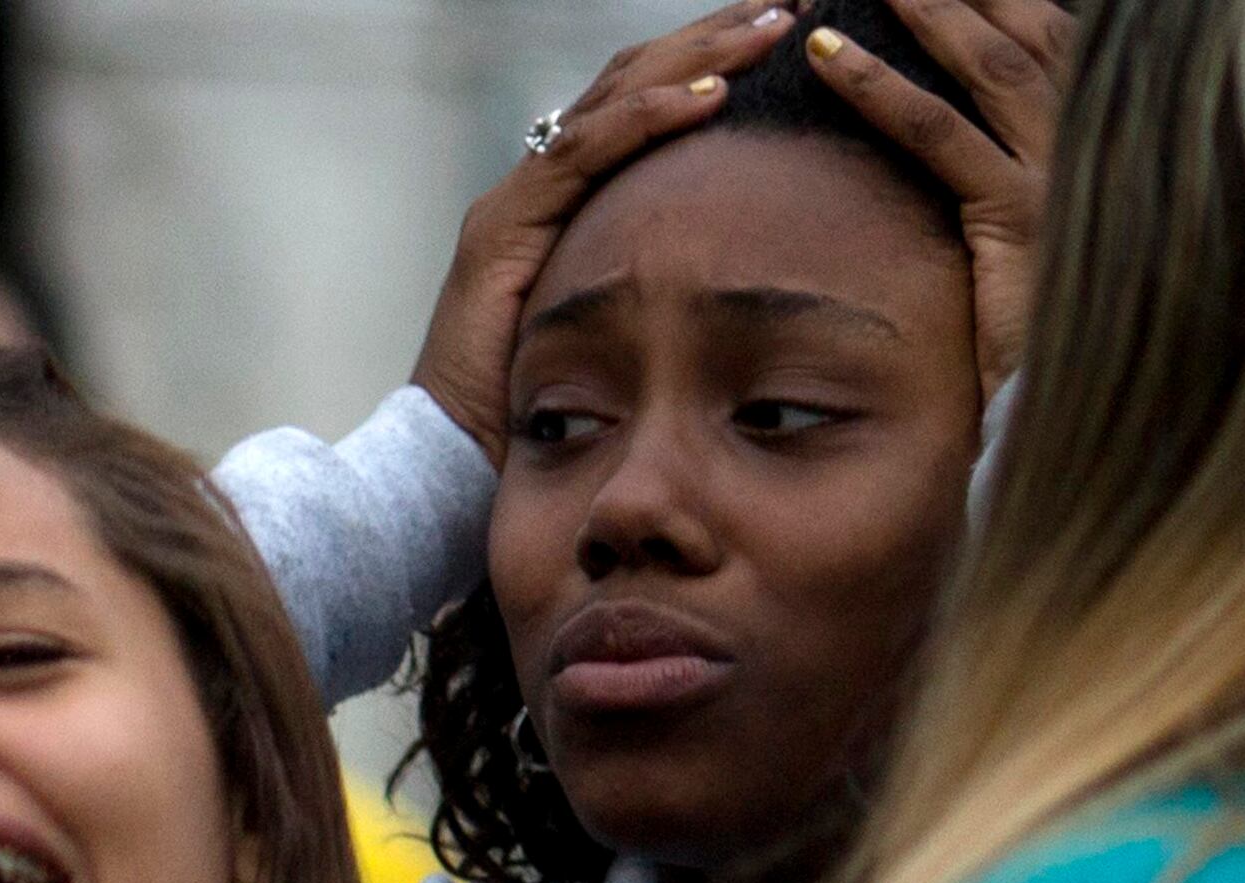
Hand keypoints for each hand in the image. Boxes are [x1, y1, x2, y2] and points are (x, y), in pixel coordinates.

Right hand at [413, 1, 794, 453]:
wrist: (448, 476)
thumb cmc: (543, 423)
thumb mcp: (632, 334)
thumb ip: (675, 285)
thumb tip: (766, 269)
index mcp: (574, 200)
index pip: (651, 99)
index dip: (720, 56)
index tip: (796, 25)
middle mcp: (541, 186)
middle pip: (637, 77)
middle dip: (720, 33)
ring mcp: (517, 203)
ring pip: (616, 98)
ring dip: (700, 57)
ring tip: (776, 26)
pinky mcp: (500, 232)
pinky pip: (583, 154)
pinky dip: (648, 119)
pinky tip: (713, 99)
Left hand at [806, 0, 1072, 393]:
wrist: (1060, 406)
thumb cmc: (1018, 327)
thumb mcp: (1006, 233)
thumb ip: (981, 170)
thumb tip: (918, 110)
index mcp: (1083, 136)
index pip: (1039, 36)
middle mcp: (1083, 142)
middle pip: (1022, 30)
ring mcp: (1058, 175)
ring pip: (988, 64)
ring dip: (921, 10)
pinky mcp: (1019, 218)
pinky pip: (940, 135)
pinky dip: (880, 86)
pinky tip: (826, 54)